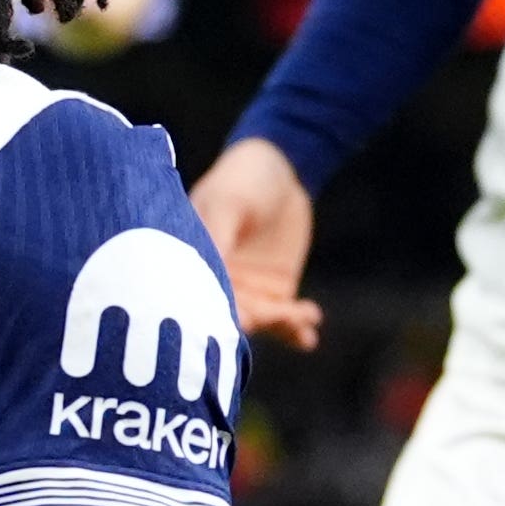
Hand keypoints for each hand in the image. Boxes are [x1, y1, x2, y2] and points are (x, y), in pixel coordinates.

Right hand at [189, 138, 321, 351]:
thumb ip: (218, 238)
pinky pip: (285, 317)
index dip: (216, 312)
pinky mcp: (276, 292)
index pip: (201, 297)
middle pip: (233, 316)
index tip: (236, 320)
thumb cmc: (240, 181)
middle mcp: (218, 284)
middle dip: (255, 321)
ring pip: (263, 321)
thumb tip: (204, 276)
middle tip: (277, 315)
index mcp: (195, 265)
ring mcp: (248, 292)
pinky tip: (308, 334)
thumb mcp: (227, 205)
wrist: (278, 171)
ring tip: (302, 316)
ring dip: (282, 324)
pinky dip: (296, 328)